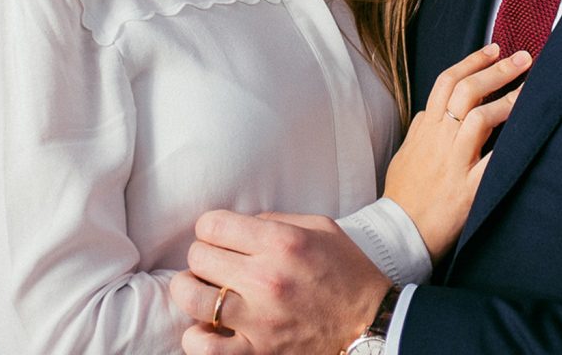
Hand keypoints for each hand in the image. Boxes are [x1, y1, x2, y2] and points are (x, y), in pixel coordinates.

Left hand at [170, 211, 389, 354]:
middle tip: (214, 260)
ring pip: (192, 298)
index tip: (217, 233)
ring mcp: (259, 320)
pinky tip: (206, 327)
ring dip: (191, 290)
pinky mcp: (258, 353)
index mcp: (281, 242)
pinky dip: (196, 337)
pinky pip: (205, 348)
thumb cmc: (346, 270)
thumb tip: (240, 224)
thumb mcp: (320, 227)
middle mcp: (266, 278)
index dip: (210, 226)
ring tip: (200, 289)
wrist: (370, 323)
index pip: (213, 225)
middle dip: (203, 254)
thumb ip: (276, 220)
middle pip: (199, 256)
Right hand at [383, 43, 528, 260]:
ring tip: (530, 88)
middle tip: (522, 57)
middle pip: (466, 91)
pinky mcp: (467, 189)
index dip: (472, 62)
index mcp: (425, 128)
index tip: (493, 49)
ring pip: (479, 118)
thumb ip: (419, 131)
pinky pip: (491, 162)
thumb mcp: (405, 153)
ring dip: (507, 100)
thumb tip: (429, 113)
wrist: (397, 233)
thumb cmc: (402, 195)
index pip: (447, 82)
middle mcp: (439, 139)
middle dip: (497, 70)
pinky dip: (510, 145)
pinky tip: (529, 132)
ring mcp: (453, 162)